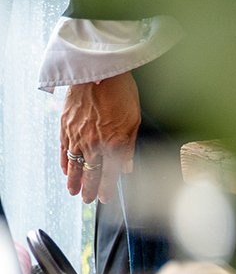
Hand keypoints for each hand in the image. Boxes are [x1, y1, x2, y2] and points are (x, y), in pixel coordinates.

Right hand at [60, 73, 140, 202]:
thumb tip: (127, 167)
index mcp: (112, 143)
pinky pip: (63, 149)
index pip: (108, 173)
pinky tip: (65, 170)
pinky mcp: (65, 127)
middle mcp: (92, 143)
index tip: (105, 198)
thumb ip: (129, 147)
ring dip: (74, 179)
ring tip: (74, 191)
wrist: (97, 73)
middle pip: (90, 172)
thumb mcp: (134, 120)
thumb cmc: (121, 93)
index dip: (106, 188)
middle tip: (89, 200)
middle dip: (90, 188)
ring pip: (74, 164)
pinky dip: (64, 162)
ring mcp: (76, 136)